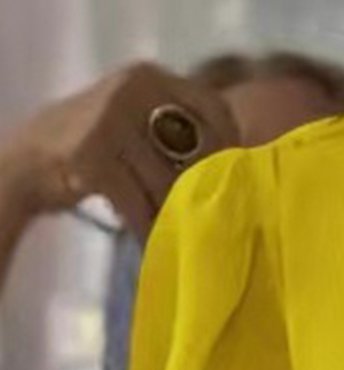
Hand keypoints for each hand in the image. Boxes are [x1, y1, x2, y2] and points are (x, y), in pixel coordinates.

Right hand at [1, 62, 236, 238]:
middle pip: (196, 149)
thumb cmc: (98, 147)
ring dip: (176, 216)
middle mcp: (133, 91)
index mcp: (150, 78)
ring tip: (181, 234)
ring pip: (169, 182)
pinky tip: (153, 243)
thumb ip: (178, 129)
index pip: (213, 108)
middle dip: (205, 189)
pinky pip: (139, 205)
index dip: (231, 148)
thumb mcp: (137, 120)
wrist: (32, 159)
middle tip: (211, 217)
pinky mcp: (95, 159)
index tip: (238, 181)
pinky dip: (149, 229)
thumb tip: (236, 167)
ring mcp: (112, 122)